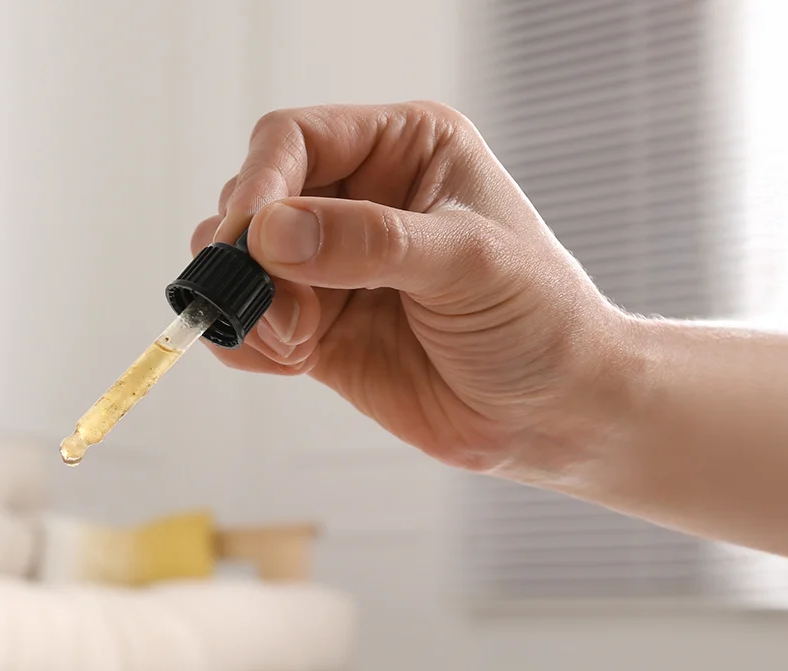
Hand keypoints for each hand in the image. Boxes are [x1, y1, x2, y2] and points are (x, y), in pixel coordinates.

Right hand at [195, 101, 632, 480]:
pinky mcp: (313, 327)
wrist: (553, 413)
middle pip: (251, 200)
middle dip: (250, 256)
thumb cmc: (539, 321)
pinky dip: (247, 344)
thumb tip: (271, 233)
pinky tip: (295, 361)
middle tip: (286, 308)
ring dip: (248, 305)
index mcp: (401, 149)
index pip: (293, 140)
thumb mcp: (466, 263)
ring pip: (235, 264)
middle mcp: (356, 197)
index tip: (250, 239)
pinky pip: (244, 324)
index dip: (261, 183)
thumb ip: (369, 242)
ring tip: (299, 341)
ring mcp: (329, 265)